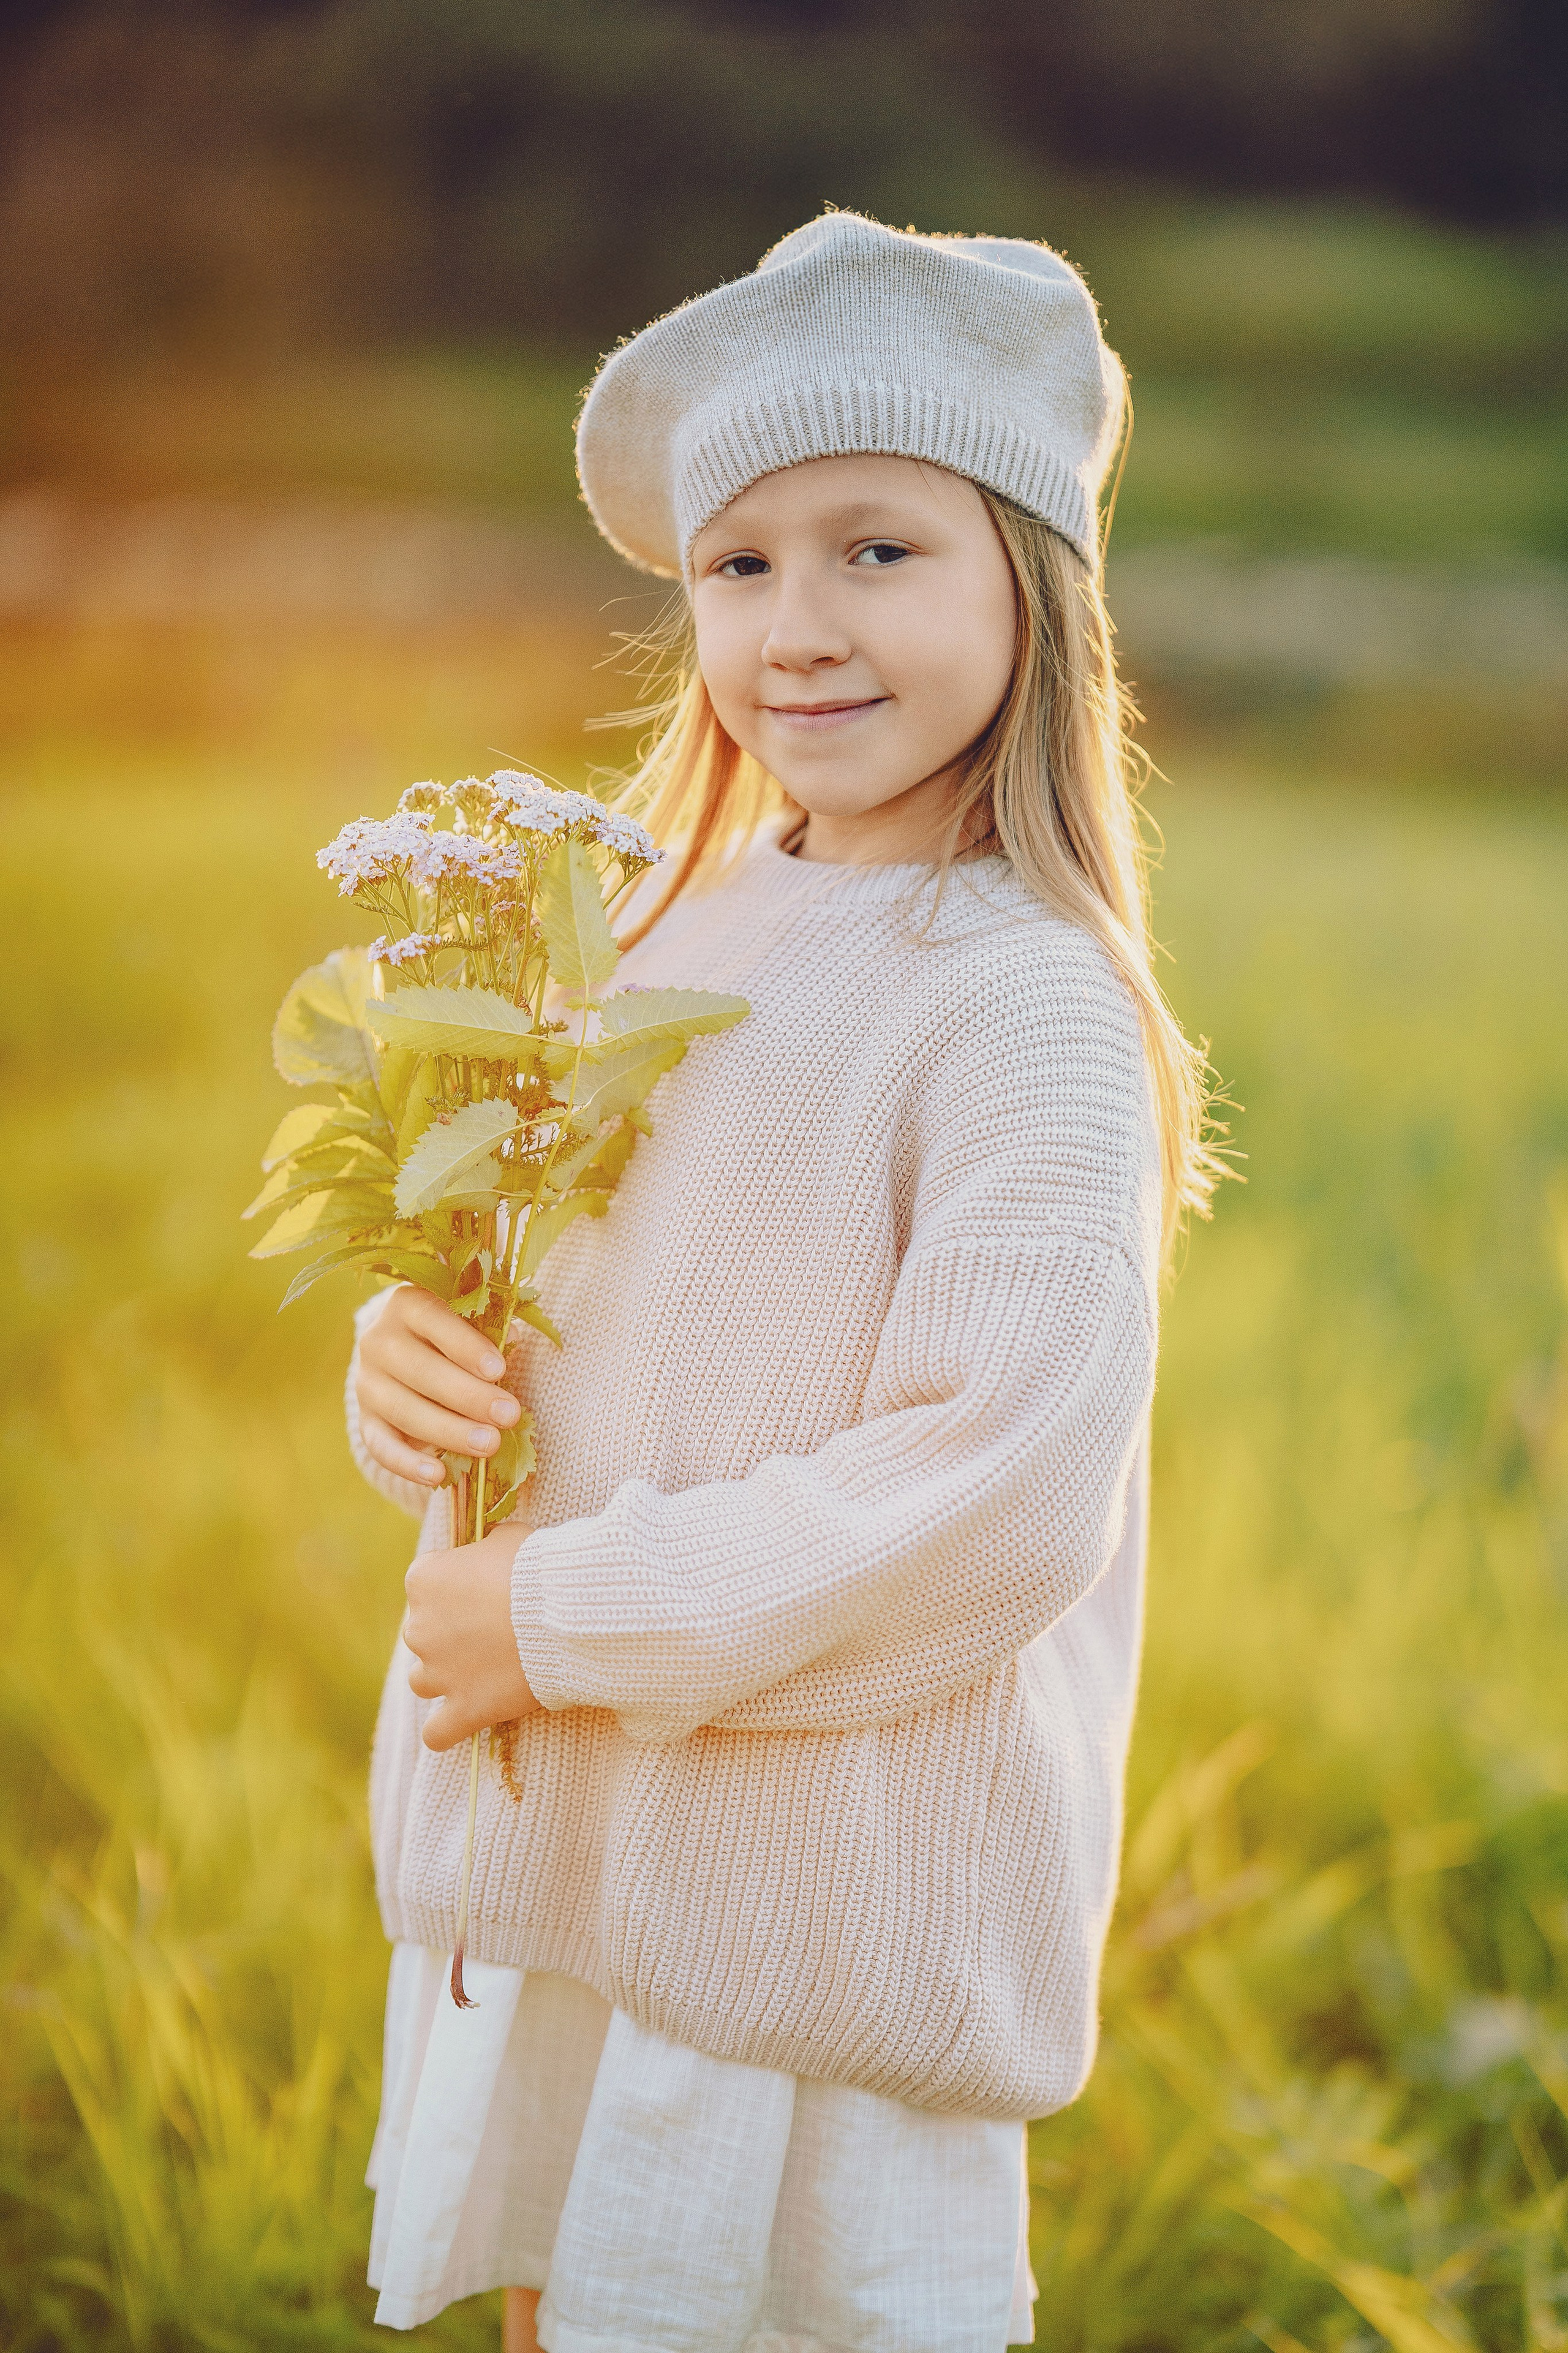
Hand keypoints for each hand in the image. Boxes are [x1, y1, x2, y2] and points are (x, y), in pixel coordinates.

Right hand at [357, 1285, 524, 1491]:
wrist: (409, 1357)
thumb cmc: (458, 1338)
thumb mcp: (472, 1324)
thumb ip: (491, 1330)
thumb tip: (512, 1338)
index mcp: (407, 1305)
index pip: (433, 1319)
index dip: (466, 1345)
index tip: (499, 1370)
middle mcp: (379, 1340)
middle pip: (420, 1370)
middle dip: (469, 1396)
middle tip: (509, 1415)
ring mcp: (368, 1382)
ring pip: (404, 1410)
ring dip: (449, 1431)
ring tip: (489, 1445)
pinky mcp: (366, 1420)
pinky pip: (380, 1446)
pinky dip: (407, 1464)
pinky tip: (437, 1476)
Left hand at [405, 1521, 543, 1749]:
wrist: (567, 1612)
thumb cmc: (538, 1567)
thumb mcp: (509, 1537)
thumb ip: (486, 1546)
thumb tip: (487, 1549)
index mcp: (423, 1579)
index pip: (427, 1584)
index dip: (457, 1586)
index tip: (487, 1588)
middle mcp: (419, 1627)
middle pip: (424, 1633)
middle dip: (452, 1633)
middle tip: (495, 1628)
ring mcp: (438, 1672)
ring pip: (423, 1680)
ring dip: (445, 1676)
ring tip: (483, 1670)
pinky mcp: (463, 1709)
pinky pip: (437, 1733)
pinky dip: (446, 1730)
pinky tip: (463, 1721)